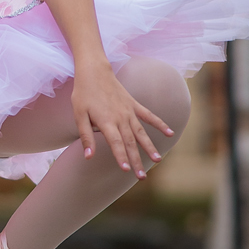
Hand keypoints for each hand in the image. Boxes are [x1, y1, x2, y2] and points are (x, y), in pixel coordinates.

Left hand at [72, 61, 171, 176]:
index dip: (121, 157)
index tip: (127, 170)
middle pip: (130, 142)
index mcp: (106, 121)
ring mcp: (129, 111)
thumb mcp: (79, 115)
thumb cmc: (83, 94)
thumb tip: (88, 156)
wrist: (94, 71)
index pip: (116, 143)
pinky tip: (170, 133)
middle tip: (142, 177)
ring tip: (157, 160)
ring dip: (149, 147)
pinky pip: (149, 116)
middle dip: (136, 160)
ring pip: (141, 133)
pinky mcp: (134, 105)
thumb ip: (85, 136)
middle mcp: (120, 118)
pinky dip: (160, 124)